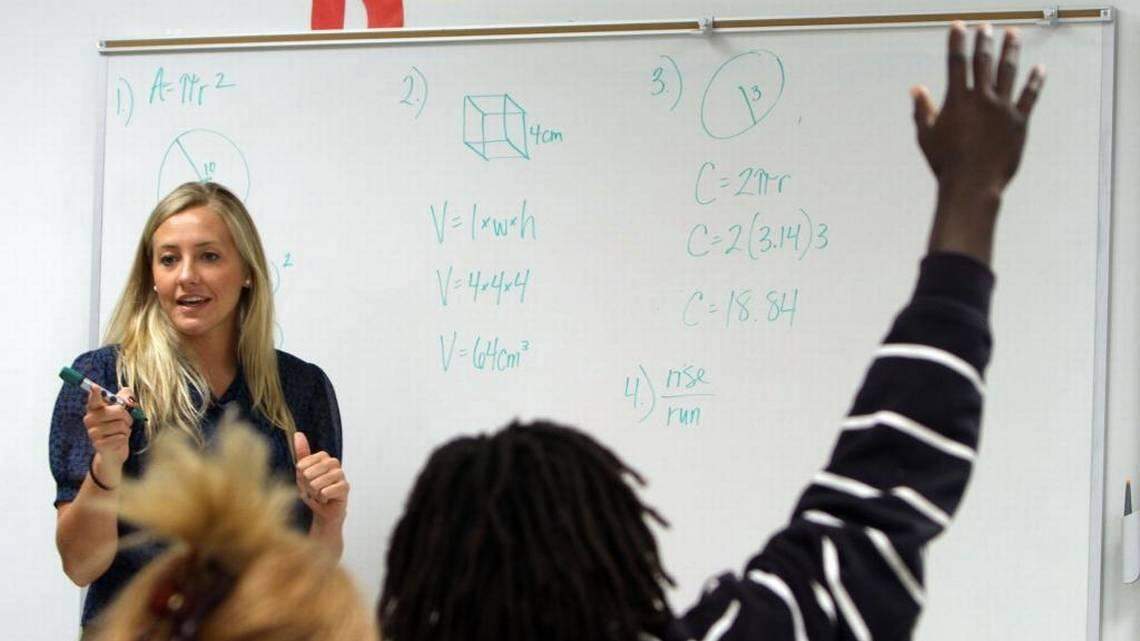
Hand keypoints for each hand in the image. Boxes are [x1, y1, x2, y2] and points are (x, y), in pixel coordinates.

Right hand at [82, 385, 134, 484]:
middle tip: (126, 423)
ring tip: (120, 433)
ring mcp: (92, 432)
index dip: (95, 393)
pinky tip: (118, 441)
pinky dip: (124, 439)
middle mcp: (90, 419)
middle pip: (118, 410)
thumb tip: (126, 390)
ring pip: (121, 425)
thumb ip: (125, 399)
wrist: (113, 452)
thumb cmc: (118, 428)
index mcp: (95, 409)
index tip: (95, 387)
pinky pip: (120, 437)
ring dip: (126, 430)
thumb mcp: (123, 413)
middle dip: (128, 417)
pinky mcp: (98, 444)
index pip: (94, 400)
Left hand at [294, 431, 348, 525]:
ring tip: (318, 495)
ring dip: (314, 493)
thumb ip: (302, 453)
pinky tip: (326, 499)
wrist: (324, 511)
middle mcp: (334, 463)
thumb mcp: (303, 473)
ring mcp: (341, 474)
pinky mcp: (345, 487)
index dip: (301, 476)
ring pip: (318, 483)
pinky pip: (327, 491)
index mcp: (323, 457)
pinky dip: (322, 498)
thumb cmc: (313, 491)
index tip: (304, 481)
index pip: (304, 463)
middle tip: (312, 490)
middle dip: (307, 485)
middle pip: (310, 473)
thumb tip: (297, 434)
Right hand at [912, 22, 1045, 263]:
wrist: (972, 184)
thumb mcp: (926, 136)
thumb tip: (917, 89)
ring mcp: (1003, 108)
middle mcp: (982, 98)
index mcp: (957, 100)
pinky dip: (1035, 81)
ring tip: (1012, 34)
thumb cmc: (945, 163)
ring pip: (1008, 71)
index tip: (958, 26)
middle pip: (983, 61)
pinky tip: (1040, 69)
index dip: (957, 41)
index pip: (957, 62)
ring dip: (1010, 50)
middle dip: (984, 40)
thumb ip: (922, 110)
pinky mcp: (1019, 121)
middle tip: (986, 27)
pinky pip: (1029, 96)